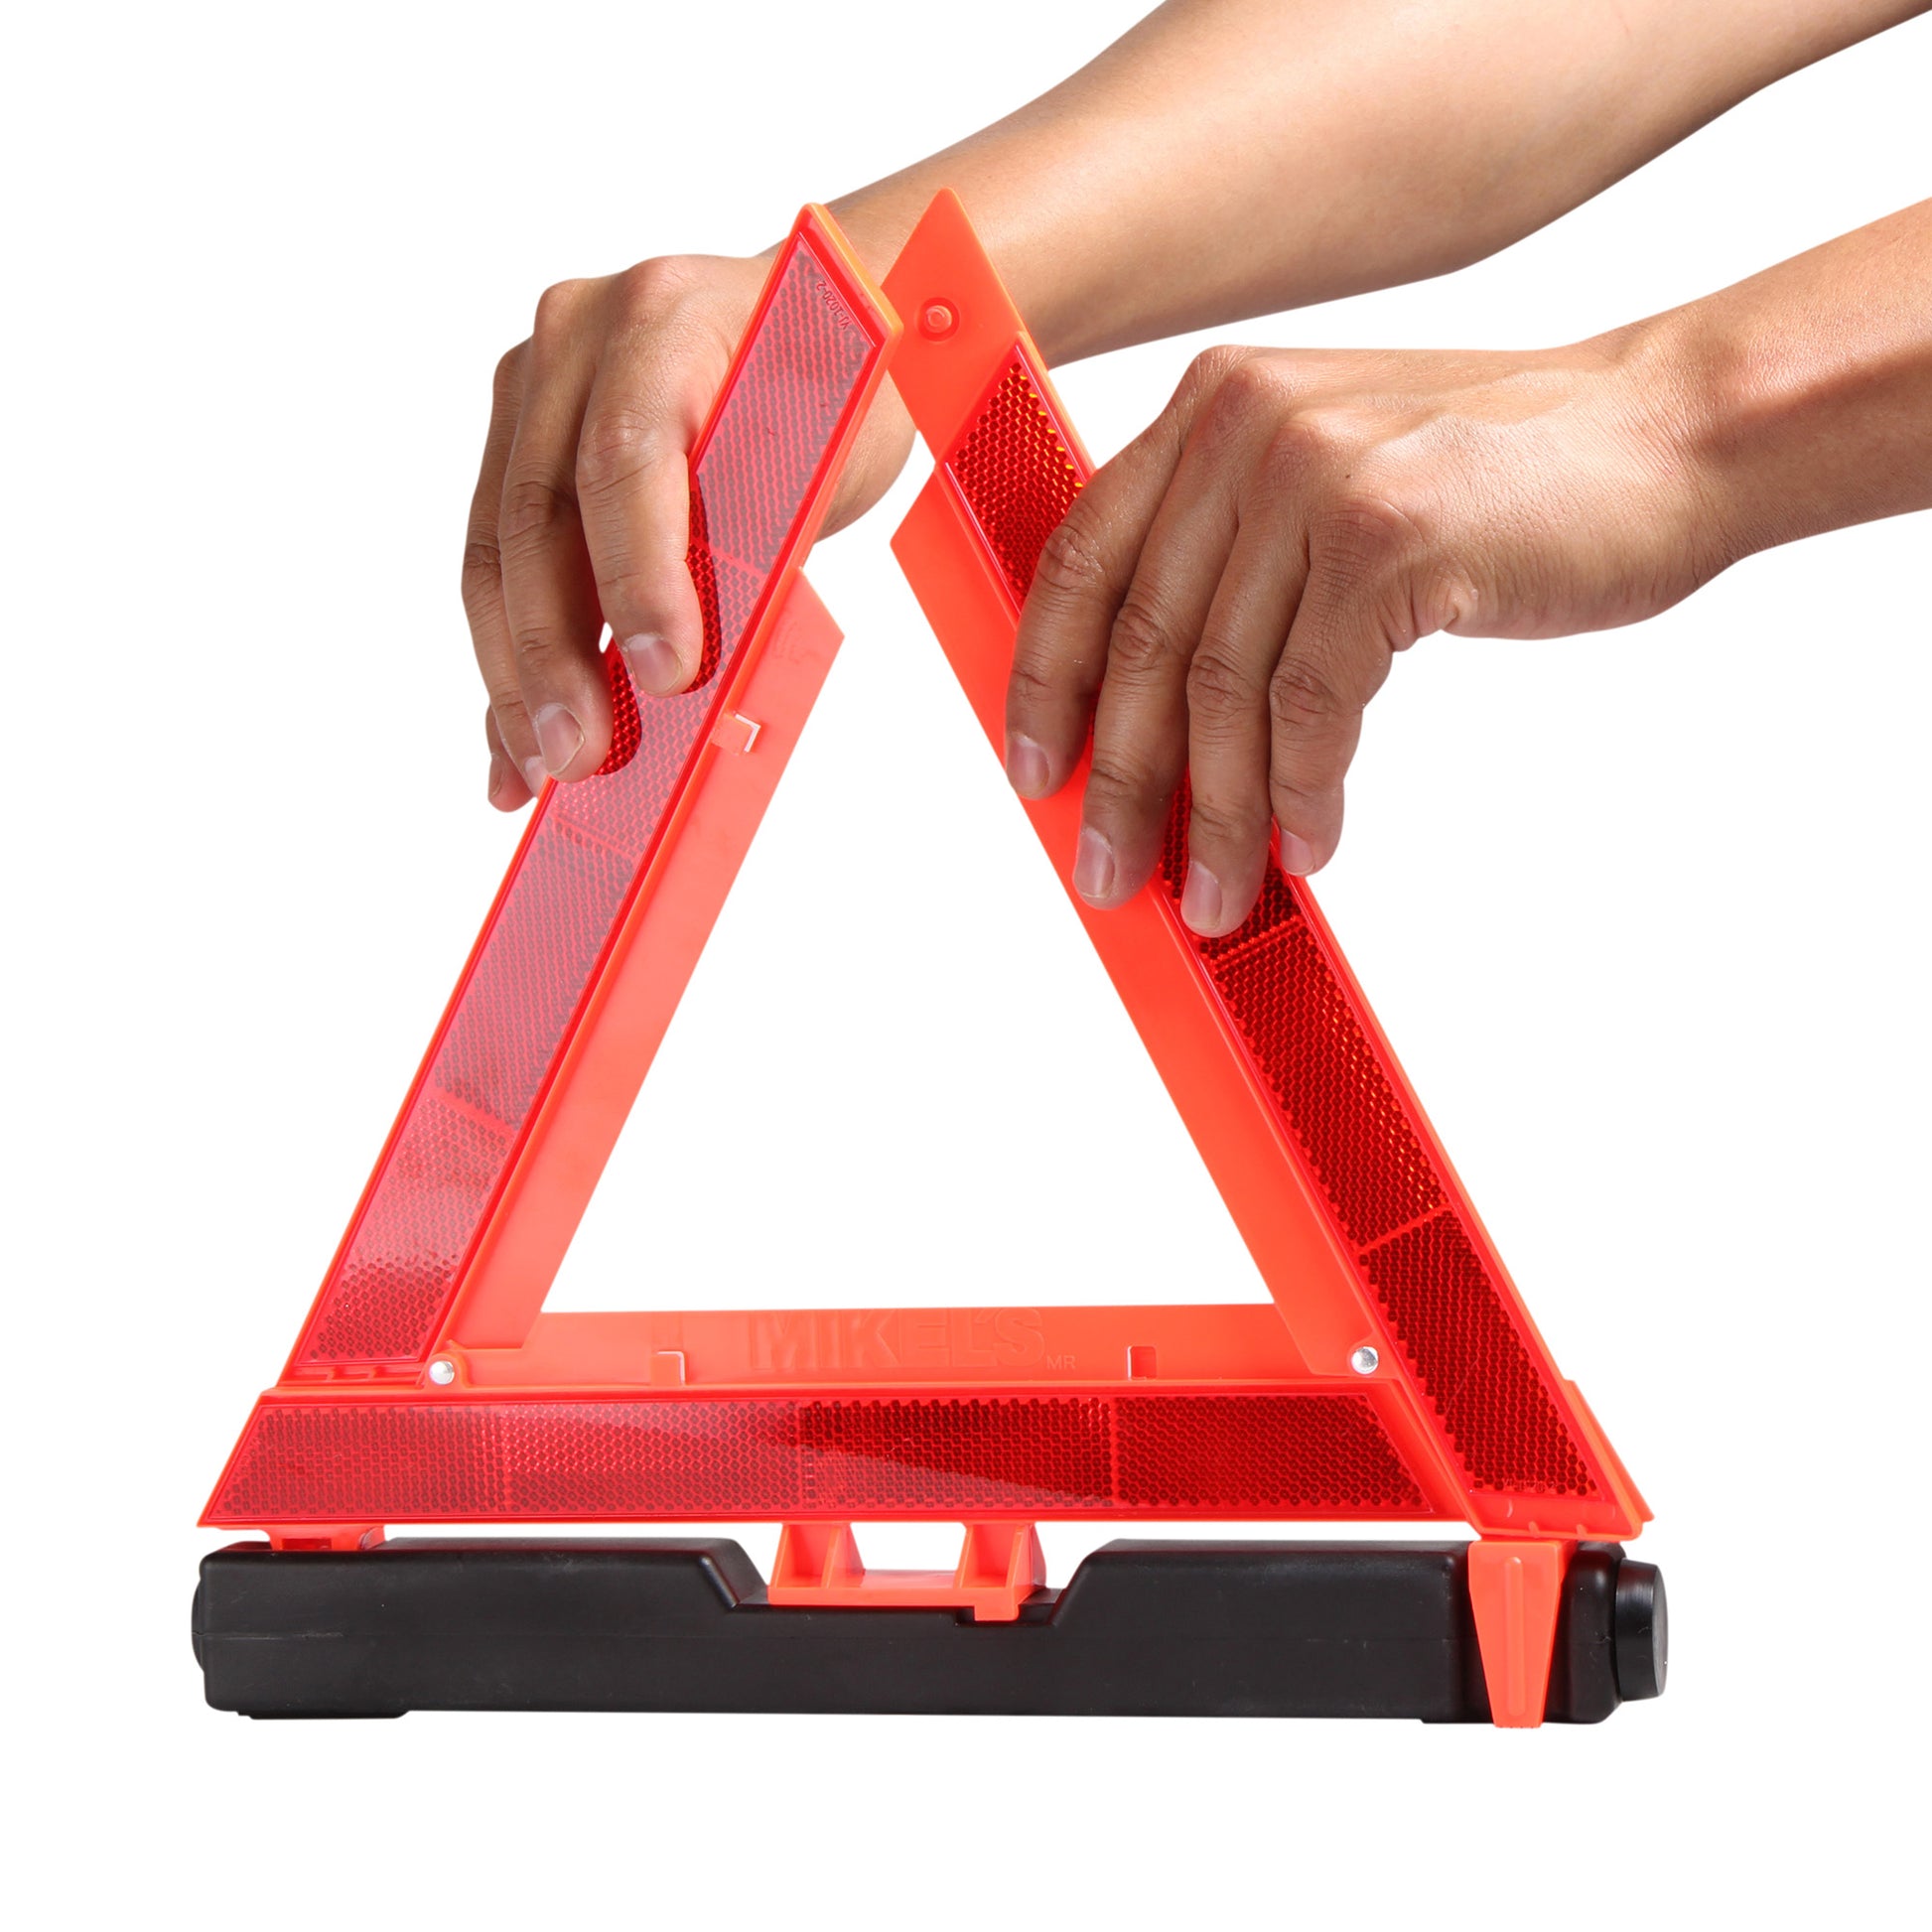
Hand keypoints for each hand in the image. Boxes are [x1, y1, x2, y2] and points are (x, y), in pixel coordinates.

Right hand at [463, 251, 911, 808]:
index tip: (665, 675)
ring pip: (496, 547)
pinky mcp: (515, 436)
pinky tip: (507, 742)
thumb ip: (758, 545)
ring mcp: (534, 382)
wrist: (808, 319)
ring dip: (512, 675)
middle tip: (578, 756)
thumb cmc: (830, 392)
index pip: (627, 457)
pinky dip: (507, 658)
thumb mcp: (824, 462)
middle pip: (538, 513)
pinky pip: (495, 557)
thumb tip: (692, 680)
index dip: (640, 575)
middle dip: (554, 654)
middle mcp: (578, 334)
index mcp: (666, 317)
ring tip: (537, 769)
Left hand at [1004, 336, 1723, 932]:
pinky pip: (1310, 709)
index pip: (1082, 559)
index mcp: (1214, 408)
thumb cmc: (1505, 479)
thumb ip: (1238, 555)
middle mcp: (1247, 426)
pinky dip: (1302, 796)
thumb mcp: (1337, 479)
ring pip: (1221, 693)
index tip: (1034, 771)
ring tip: (1216, 894)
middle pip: (1142, 644)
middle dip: (1122, 782)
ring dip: (1217, 817)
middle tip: (1111, 871)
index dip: (1044, 679)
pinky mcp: (1386, 541)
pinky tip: (1309, 843)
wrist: (1671, 436)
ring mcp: (1316, 478)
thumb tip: (1153, 709)